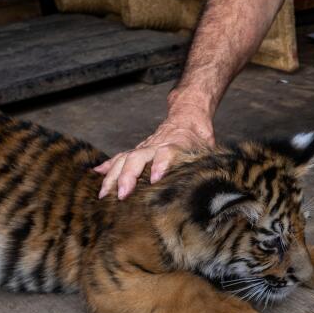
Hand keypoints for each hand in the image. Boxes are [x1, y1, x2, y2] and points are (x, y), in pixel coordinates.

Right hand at [94, 110, 213, 198]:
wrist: (187, 118)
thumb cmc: (197, 141)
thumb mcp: (206, 153)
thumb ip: (206, 168)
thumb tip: (216, 189)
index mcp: (175, 145)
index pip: (167, 153)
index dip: (161, 164)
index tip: (155, 178)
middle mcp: (156, 146)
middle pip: (138, 157)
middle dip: (129, 176)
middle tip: (123, 194)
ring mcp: (143, 148)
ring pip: (124, 159)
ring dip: (113, 176)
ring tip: (104, 193)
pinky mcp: (136, 151)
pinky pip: (118, 159)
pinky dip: (107, 167)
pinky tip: (96, 175)